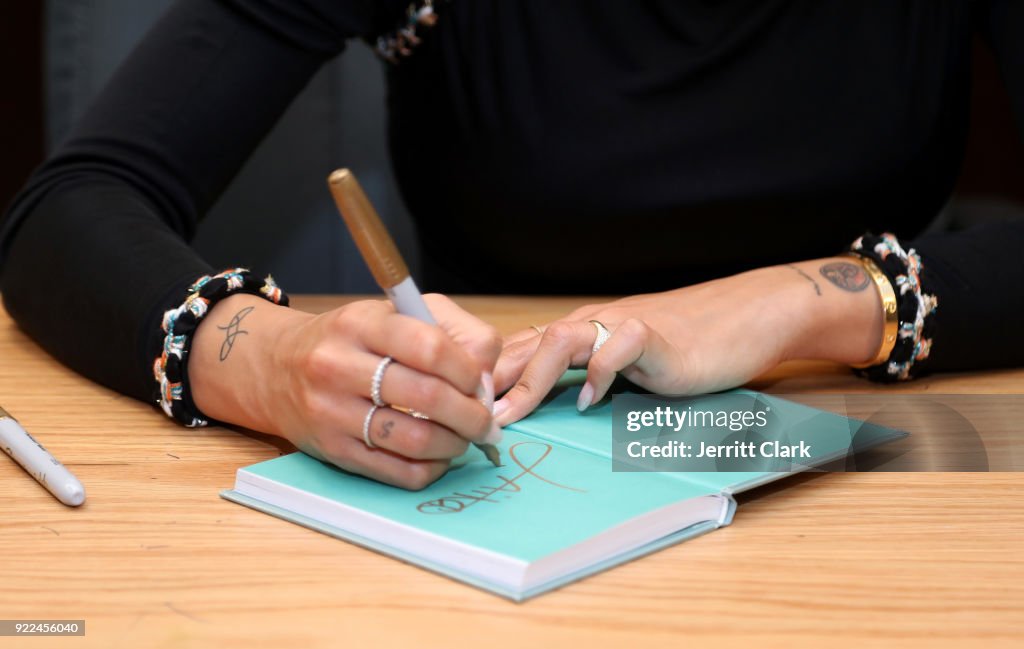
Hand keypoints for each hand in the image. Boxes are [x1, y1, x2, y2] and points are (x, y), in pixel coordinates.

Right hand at [189, 293, 501, 489]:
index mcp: (361, 323)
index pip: (430, 347)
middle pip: (427, 396)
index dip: (469, 371)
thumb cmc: (352, 340)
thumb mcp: (394, 313)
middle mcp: (339, 365)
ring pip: (413, 439)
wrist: (276, 367)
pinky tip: (438, 458)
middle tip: (487, 423)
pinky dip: (429, 469)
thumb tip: (487, 378)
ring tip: (464, 440)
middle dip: (471, 415)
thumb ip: (452, 331)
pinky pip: (395, 470)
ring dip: (453, 445)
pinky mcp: (331, 450)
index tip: (481, 384)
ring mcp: (331, 411)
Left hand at [492, 258, 883, 425]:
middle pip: (527, 343)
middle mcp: (592, 323)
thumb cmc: (683, 347)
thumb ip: (586, 381)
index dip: (487, 378)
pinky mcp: (654, 335)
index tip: (460, 413)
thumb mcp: (623, 368)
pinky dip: (600, 374)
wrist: (741, 319)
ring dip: (530, 378)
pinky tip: (589, 402)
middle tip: (465, 418)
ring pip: (560, 339)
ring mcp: (621, 324)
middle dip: (492, 380)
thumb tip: (545, 409)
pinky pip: (617, 347)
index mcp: (579, 333)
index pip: (520, 350)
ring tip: (510, 413)